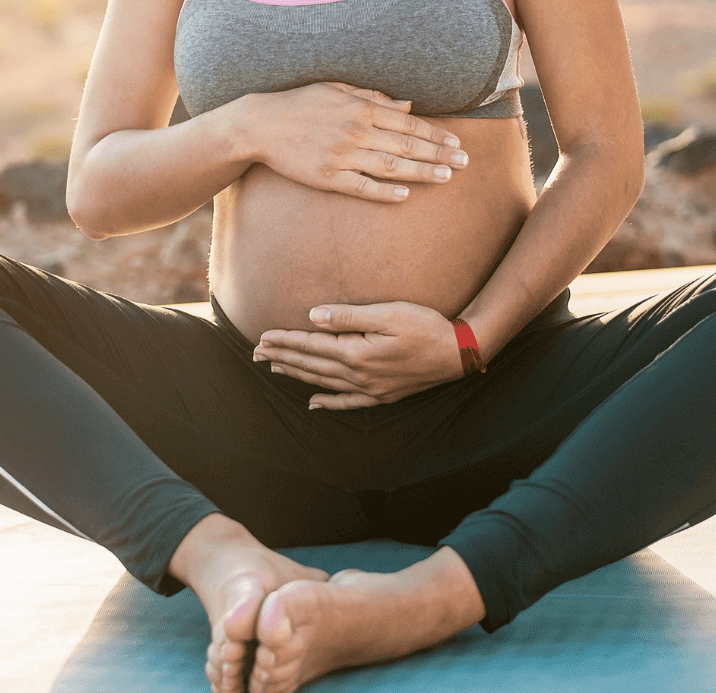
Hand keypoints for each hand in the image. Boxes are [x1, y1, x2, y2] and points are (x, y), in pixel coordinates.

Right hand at [244, 81, 467, 202]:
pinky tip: (404, 196)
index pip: (408, 123)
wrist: (260, 124)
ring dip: (421, 172)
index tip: (457, 143)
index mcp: (360, 108)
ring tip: (445, 177)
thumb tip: (407, 104)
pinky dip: (384, 192)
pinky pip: (361, 186)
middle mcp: (355, 131)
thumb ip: (373, 97)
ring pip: (390, 166)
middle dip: (439, 154)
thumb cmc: (301, 103)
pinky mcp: (327, 177)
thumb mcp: (338, 89)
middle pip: (406, 145)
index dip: (435, 134)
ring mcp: (341, 155)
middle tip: (465, 163)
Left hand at [252, 301, 464, 409]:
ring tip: (274, 368)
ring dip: (297, 374)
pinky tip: (312, 402)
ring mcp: (370, 389)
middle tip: (255, 353)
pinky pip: (347, 403)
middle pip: (312, 365)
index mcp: (357, 353)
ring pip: (324, 382)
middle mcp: (359, 376)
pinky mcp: (382, 396)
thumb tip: (314, 316)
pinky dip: (327, 403)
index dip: (285, 340)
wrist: (459, 352)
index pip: (312, 345)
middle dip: (282, 357)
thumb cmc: (426, 326)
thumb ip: (350, 316)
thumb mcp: (388, 312)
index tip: (262, 337)